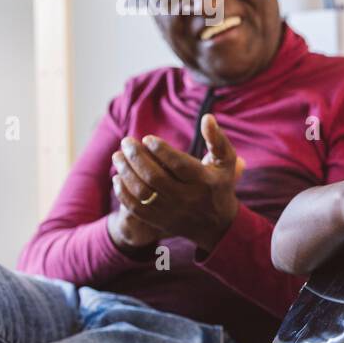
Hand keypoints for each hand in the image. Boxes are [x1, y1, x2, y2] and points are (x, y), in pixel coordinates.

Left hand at [110, 114, 244, 252]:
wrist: (217, 224)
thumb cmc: (219, 185)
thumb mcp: (226, 162)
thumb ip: (217, 139)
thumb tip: (207, 118)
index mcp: (204, 182)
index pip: (179, 165)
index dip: (160, 150)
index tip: (147, 138)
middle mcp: (188, 198)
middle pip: (155, 177)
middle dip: (136, 157)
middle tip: (126, 142)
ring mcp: (172, 212)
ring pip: (142, 192)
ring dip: (125, 172)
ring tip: (118, 156)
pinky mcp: (159, 222)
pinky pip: (135, 208)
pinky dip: (122, 192)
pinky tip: (117, 177)